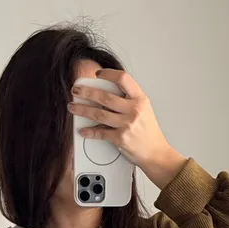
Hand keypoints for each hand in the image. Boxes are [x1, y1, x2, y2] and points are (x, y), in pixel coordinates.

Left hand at [68, 69, 187, 190]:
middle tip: (76, 90)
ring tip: (72, 107)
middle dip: (87, 92)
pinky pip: (100, 132)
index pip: (123, 78)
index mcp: (140, 99)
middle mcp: (133, 110)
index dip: (108, 74)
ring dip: (82, 110)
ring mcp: (127, 124)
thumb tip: (107, 92)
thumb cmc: (148, 132)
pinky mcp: (120, 138)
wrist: (155, 152)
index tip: (97, 74)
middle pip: (105, 96)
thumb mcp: (144, 109)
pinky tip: (82, 129)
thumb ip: (129, 100)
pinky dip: (89, 131)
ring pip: (99, 113)